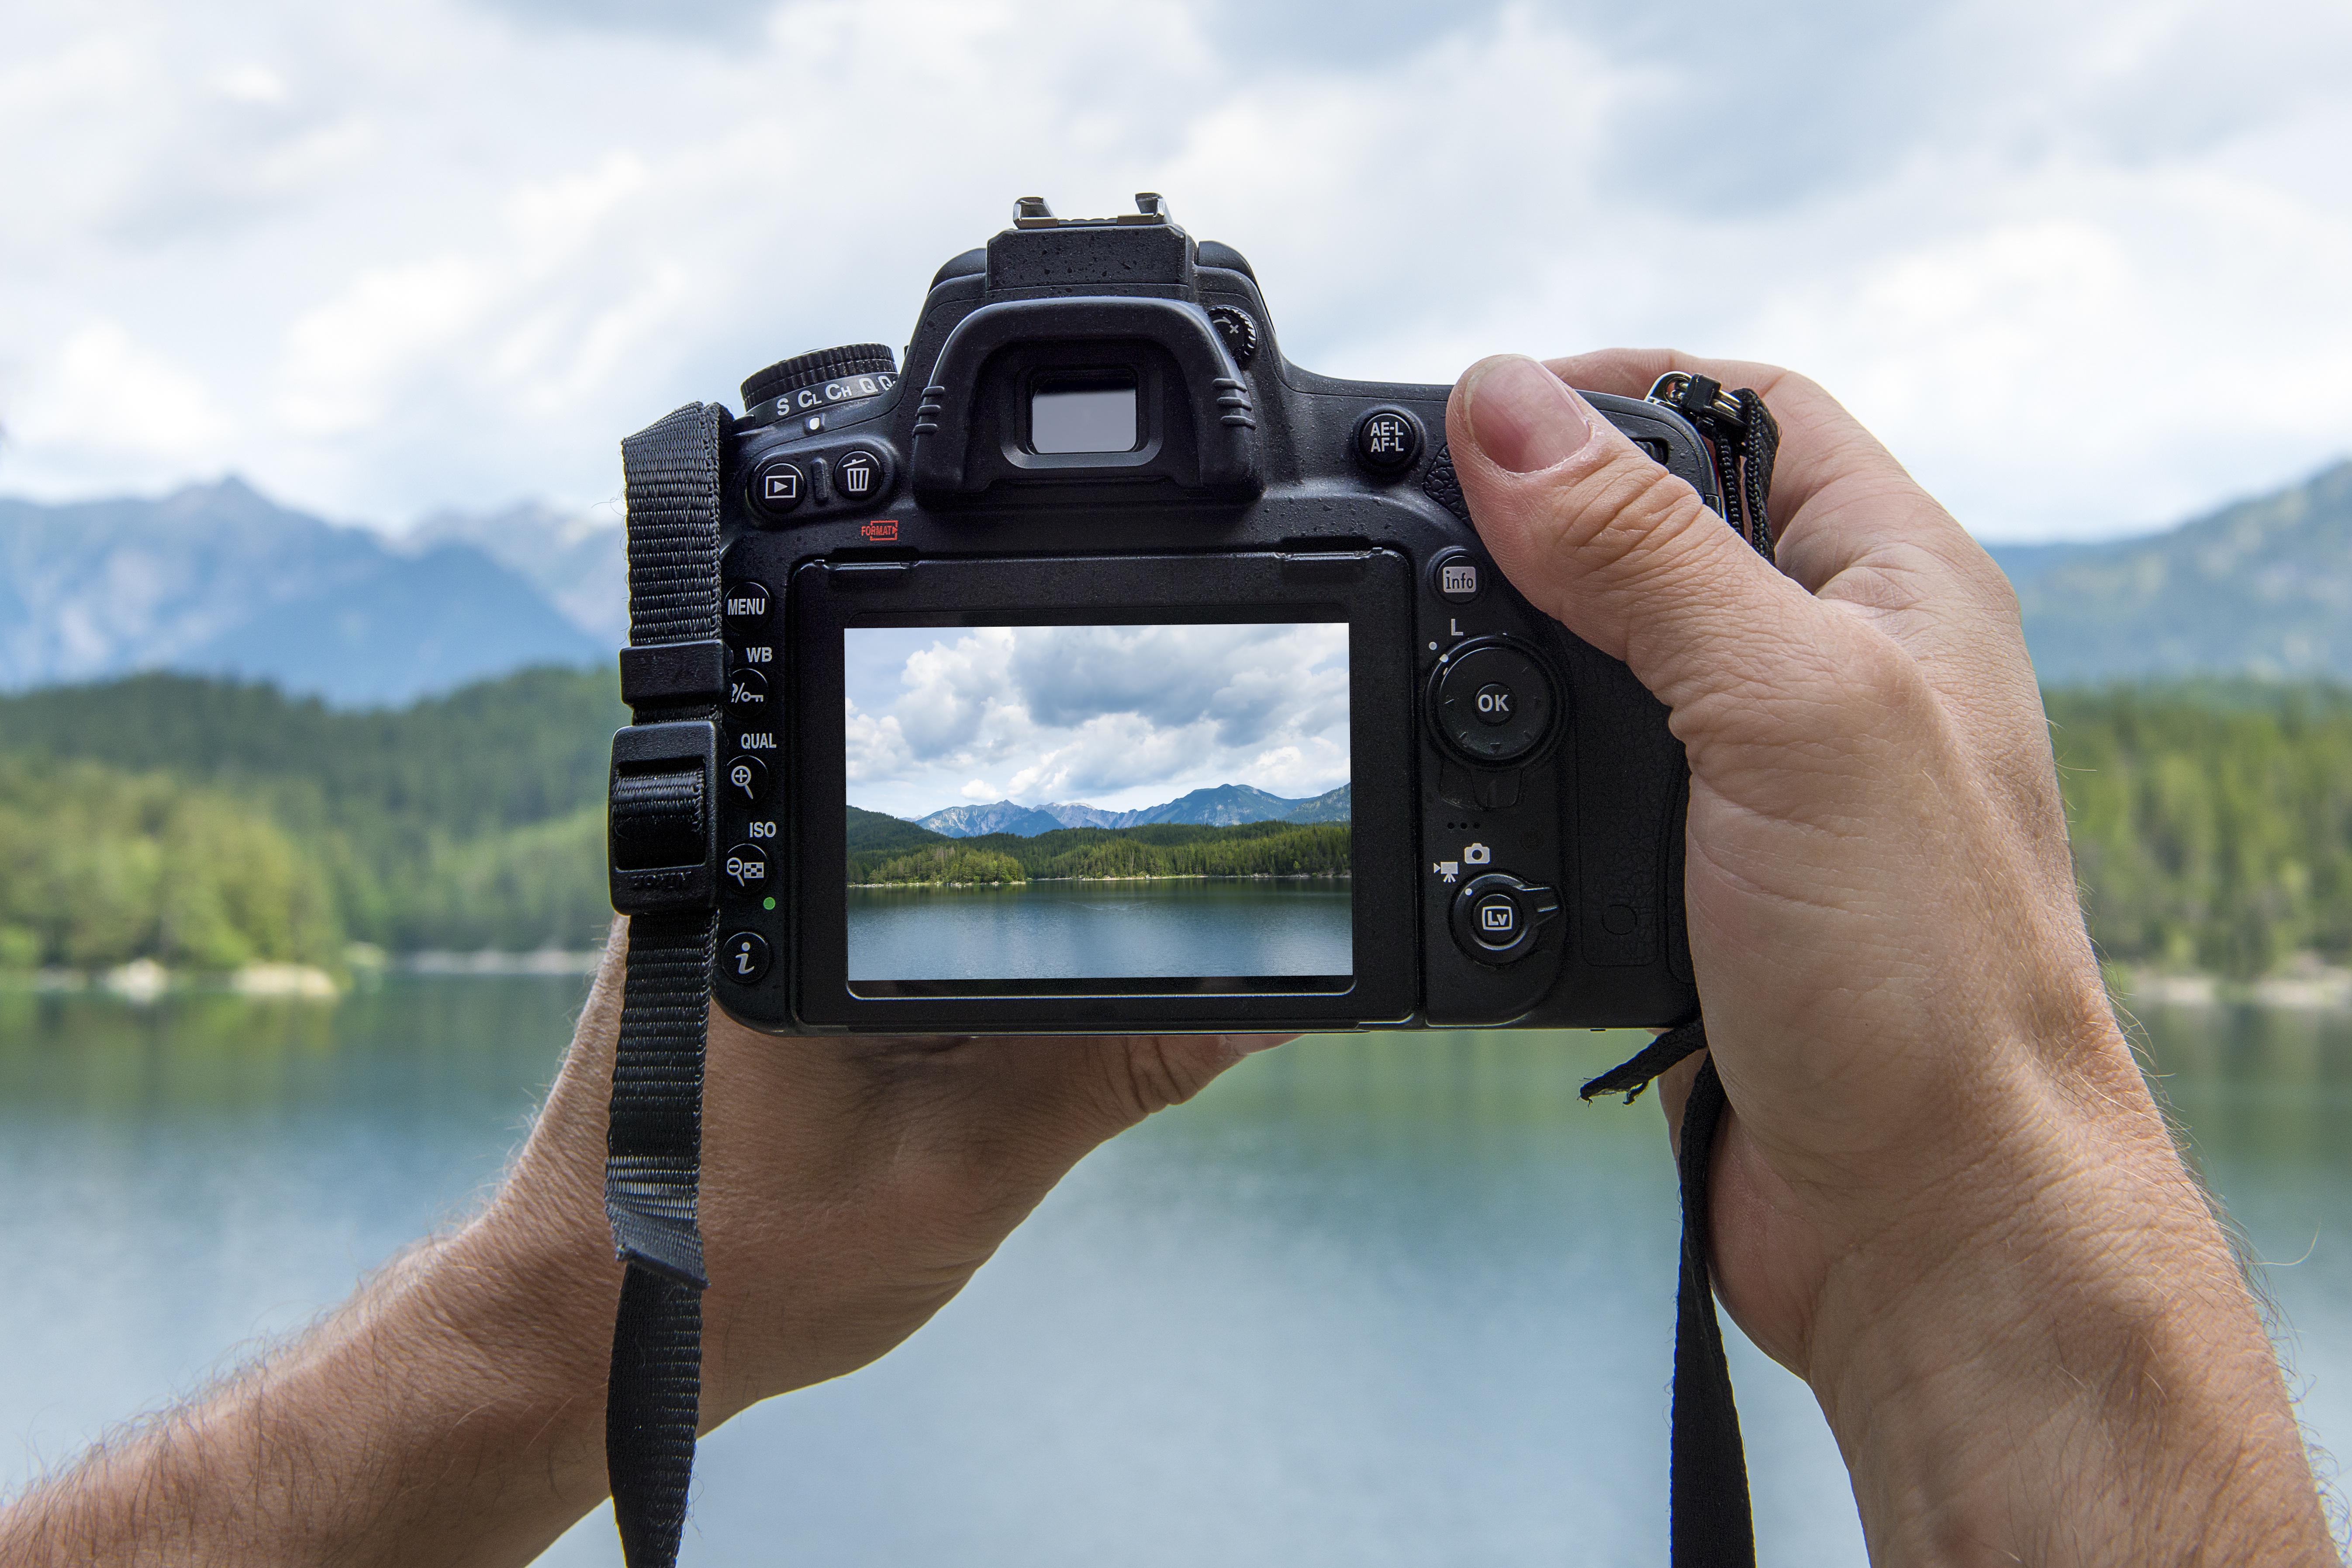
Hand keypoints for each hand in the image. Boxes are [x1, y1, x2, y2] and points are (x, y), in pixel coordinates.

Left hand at [0, 923, 1281, 1567]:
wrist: (584, 1335)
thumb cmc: (744, 1269)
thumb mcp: (967, 1173)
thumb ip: (1117, 1069)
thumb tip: (1258, 1000)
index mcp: (799, 901)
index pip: (997, 822)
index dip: (1116, 850)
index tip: (1200, 890)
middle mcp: (751, 869)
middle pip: (965, 833)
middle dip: (1066, 895)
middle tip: (1123, 972)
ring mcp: (733, 907)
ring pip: (922, 881)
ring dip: (1001, 939)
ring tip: (1006, 1036)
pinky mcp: (738, 953)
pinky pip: (874, 924)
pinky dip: (943, 968)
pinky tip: (962, 1032)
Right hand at [1444, 353, 2330, 1560]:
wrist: (1927, 1215)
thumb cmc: (1921, 973)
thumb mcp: (1784, 713)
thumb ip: (1644, 555)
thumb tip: (1505, 410)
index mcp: (1893, 586)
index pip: (1747, 411)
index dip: (1611, 386)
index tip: (1477, 409)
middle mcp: (1830, 672)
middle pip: (1655, 531)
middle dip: (1532, 521)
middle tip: (1415, 531)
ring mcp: (1759, 784)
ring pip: (1601, 667)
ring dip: (1506, 655)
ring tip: (1414, 654)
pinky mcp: (1694, 885)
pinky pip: (1576, 794)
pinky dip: (1506, 780)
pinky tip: (1457, 789)